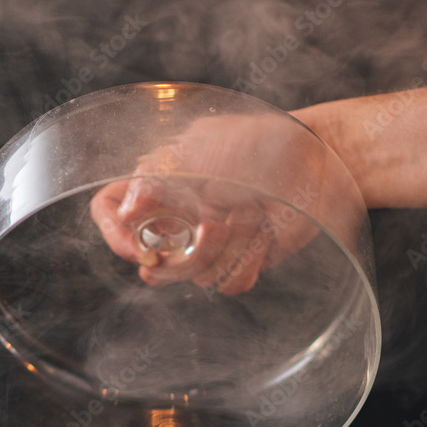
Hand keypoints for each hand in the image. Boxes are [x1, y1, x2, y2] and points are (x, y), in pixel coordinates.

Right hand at [90, 113, 318, 294]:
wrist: (317, 158)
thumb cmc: (260, 142)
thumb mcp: (205, 150)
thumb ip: (160, 179)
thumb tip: (124, 210)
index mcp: (159, 183)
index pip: (109, 212)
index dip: (115, 236)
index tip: (140, 249)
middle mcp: (178, 217)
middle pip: (154, 265)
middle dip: (191, 251)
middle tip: (217, 223)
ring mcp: (208, 242)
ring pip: (196, 277)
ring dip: (231, 247)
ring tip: (253, 212)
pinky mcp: (240, 259)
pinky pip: (230, 285)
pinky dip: (250, 261)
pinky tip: (265, 233)